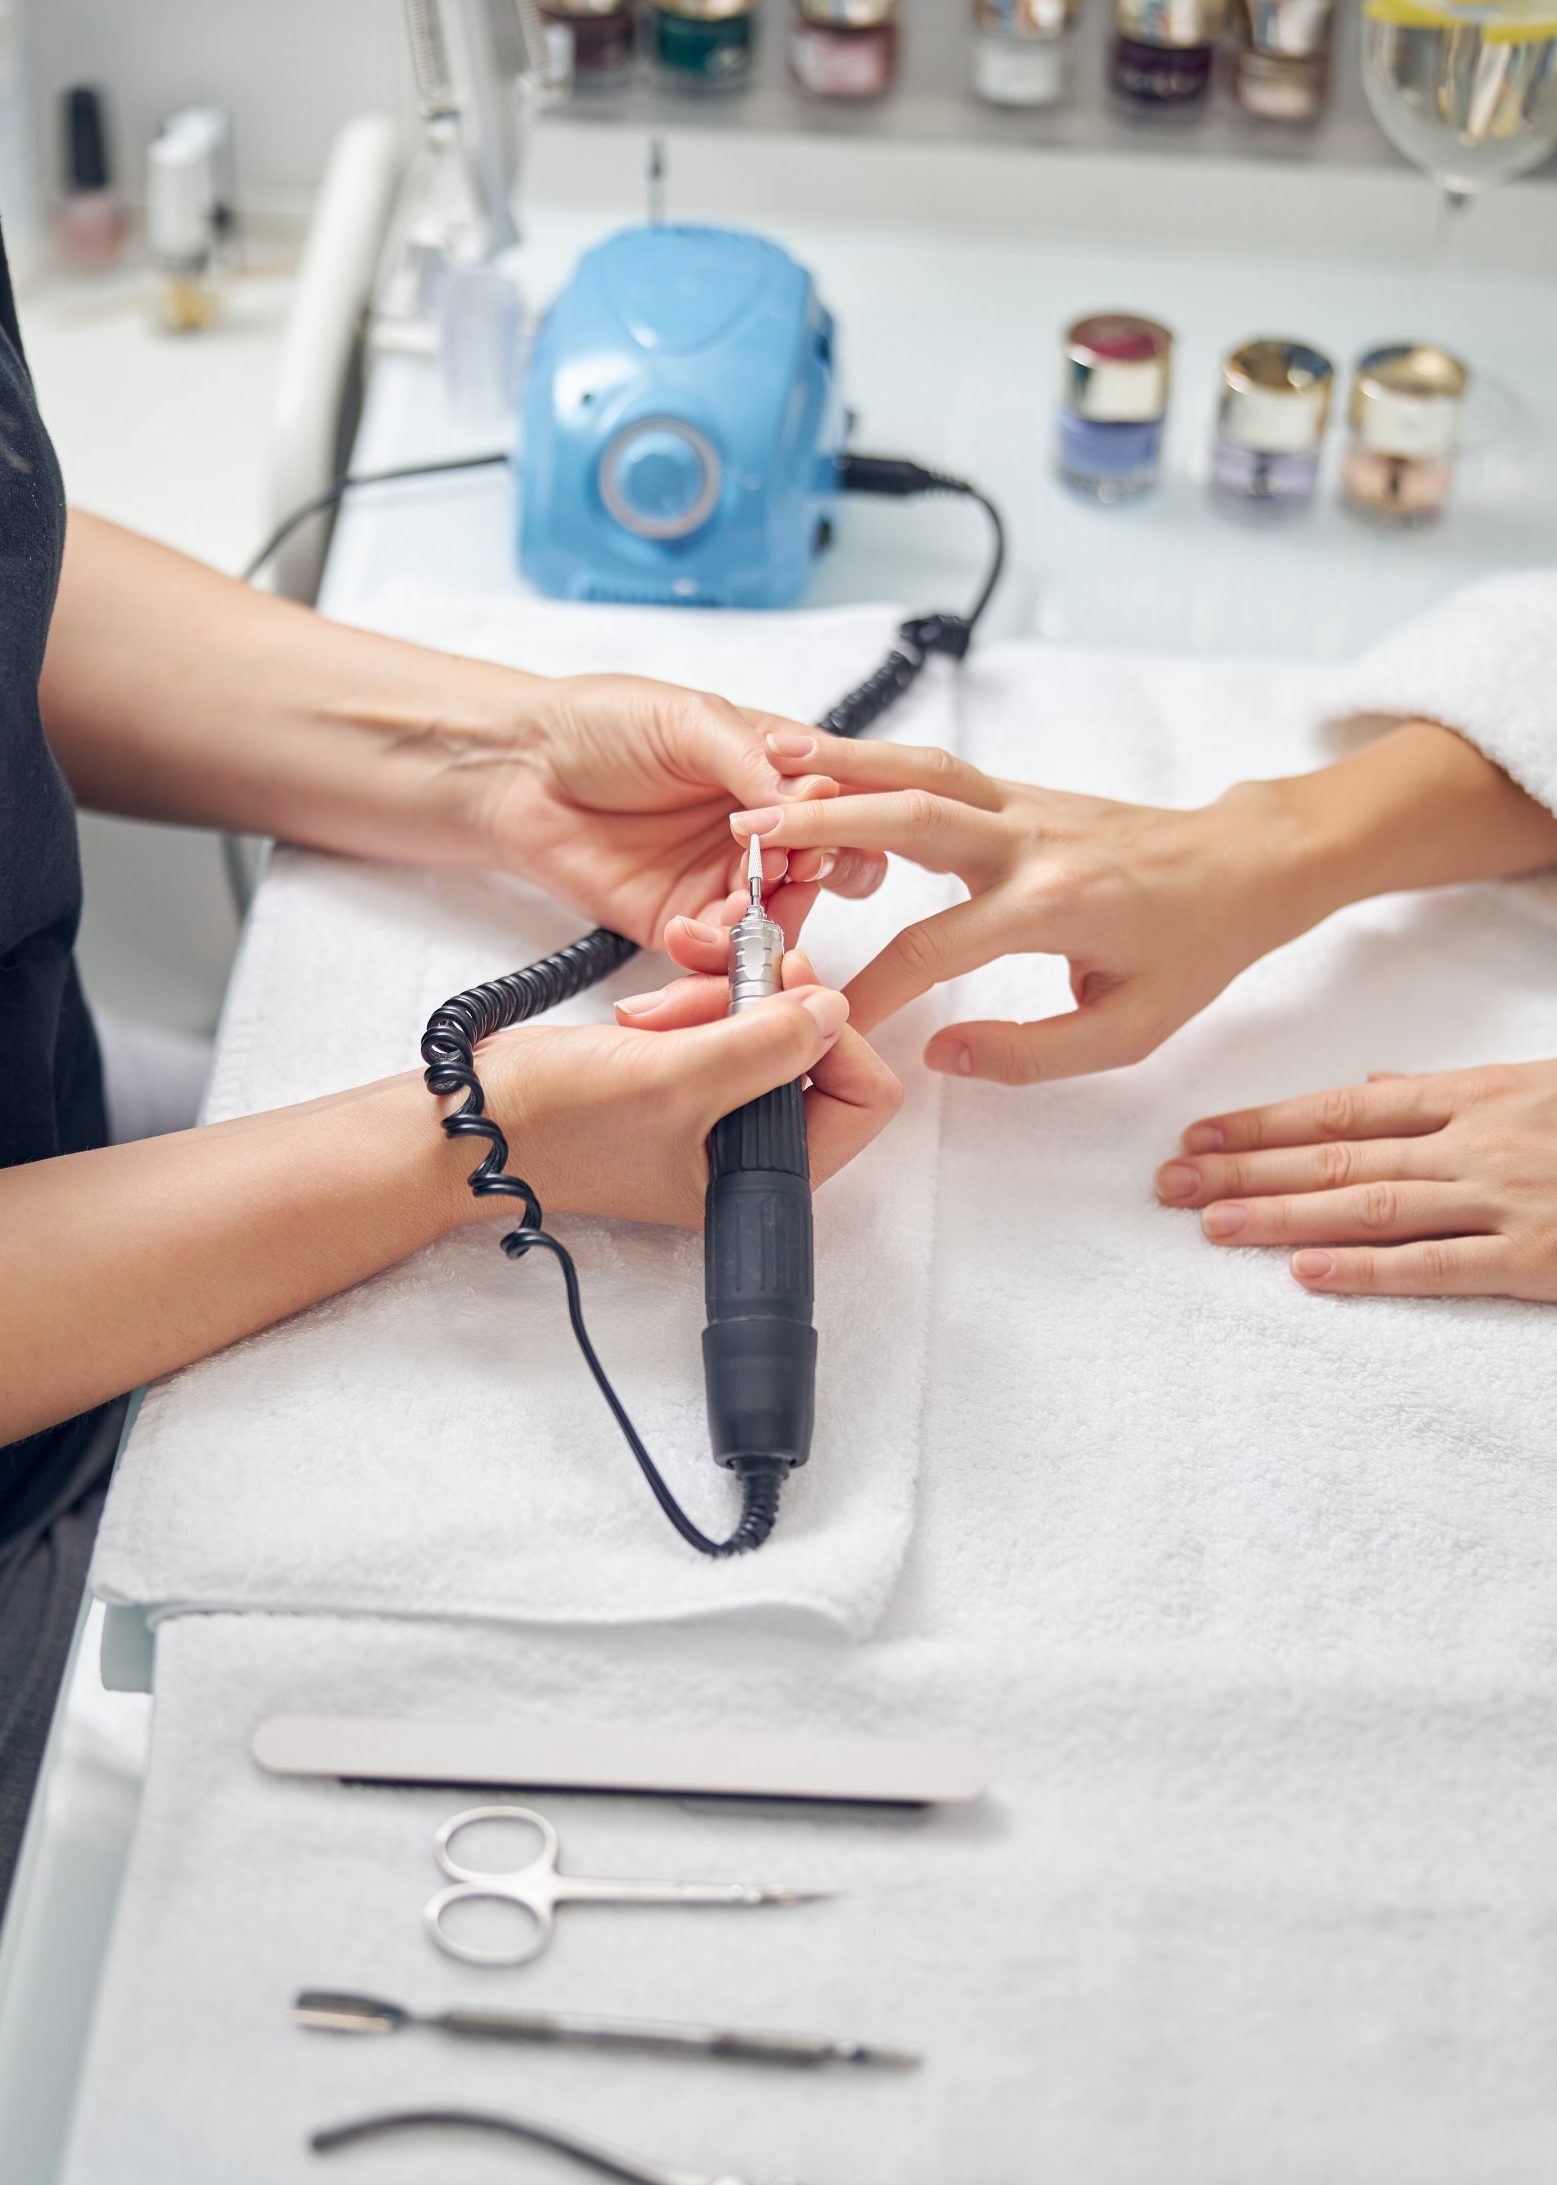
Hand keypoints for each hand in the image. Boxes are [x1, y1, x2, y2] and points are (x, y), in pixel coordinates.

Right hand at [466, 953, 900, 1229]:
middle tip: (714, 972)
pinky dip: (692, 997)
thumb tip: (835, 1006)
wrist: (474, 1119)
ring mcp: (722, 1109)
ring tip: (654, 1006)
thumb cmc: (560, 1121)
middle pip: (817, 1048)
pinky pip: (724, 1017)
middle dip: (763, 1000)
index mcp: (770, 1176)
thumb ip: (766, 1044)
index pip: (862, 1096)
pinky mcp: (688, 1074)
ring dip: (717, 992)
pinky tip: (642, 1009)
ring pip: (767, 1021)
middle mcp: (757, 1148)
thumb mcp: (675, 1077)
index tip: (782, 987)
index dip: (833, 1032)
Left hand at [481, 677, 887, 951]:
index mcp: (777, 773)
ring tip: (744, 902)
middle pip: (829, 871)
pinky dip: (720, 951)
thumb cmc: (603, 724)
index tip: (824, 822)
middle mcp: (762, 831)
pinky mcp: (682, 924)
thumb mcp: (688, 719)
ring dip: (774, 919)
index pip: (846, 804)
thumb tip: (814, 800)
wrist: (518, 767)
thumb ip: (751, 761)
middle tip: (792, 866)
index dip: (847, 819)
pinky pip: (722, 953)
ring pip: (783, 921)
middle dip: (819, 874)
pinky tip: (695, 928)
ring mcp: (724, 882)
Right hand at [722, 731, 1320, 1082]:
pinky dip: (875, 761)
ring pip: (919, 771)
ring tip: (764, 764)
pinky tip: (822, 763)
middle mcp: (1030, 842)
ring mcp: (1023, 805)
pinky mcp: (1019, 792)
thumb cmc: (1191, 950)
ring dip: (840, 766)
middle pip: (910, 817)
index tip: (823, 1013)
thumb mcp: (1128, 1031)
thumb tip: (942, 1055)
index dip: (870, 987)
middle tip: (749, 835)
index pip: (933, 948)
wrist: (1244, 866)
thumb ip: (1032, 1052)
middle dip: (825, 823)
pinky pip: (937, 769)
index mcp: (1053, 906)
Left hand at [1155, 1062, 1556, 1300]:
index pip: (1346, 1106)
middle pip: (1338, 1154)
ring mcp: (1507, 1197)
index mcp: (1478, 1094)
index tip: (1198, 1135)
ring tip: (1211, 1226)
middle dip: (1246, 1171)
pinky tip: (1304, 1272)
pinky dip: (1368, 1269)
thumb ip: (1453, 1091)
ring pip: (1371, 1204)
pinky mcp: (1539, 1259)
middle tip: (1169, 1188)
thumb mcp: (1539, 1086)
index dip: (1264, 1122)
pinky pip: (1439, 1264)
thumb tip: (1376, 1082)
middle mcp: (1479, 1140)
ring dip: (1282, 1215)